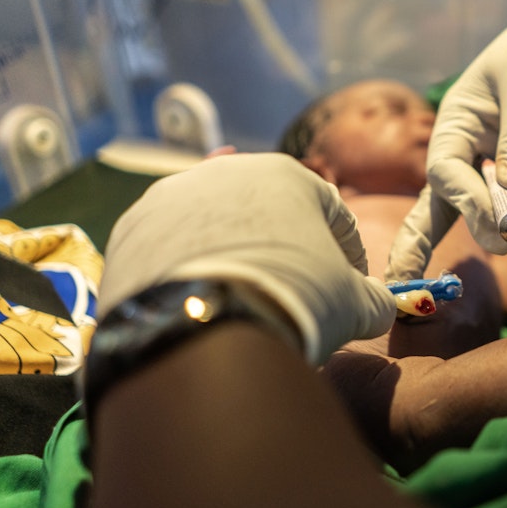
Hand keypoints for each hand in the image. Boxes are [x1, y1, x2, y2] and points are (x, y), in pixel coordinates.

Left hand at [99, 153, 395, 365]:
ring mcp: (169, 199)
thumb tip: (378, 306)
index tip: (352, 286)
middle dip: (284, 252)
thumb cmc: (294, 302)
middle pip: (267, 215)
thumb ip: (375, 300)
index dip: (349, 253)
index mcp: (288, 175)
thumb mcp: (355, 306)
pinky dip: (185, 274)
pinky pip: (167, 252)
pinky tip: (198, 306)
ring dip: (231, 259)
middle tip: (294, 296)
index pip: (332, 212)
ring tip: (242, 304)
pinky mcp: (128, 233)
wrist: (202, 334)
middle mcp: (224, 173)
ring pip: (212, 229)